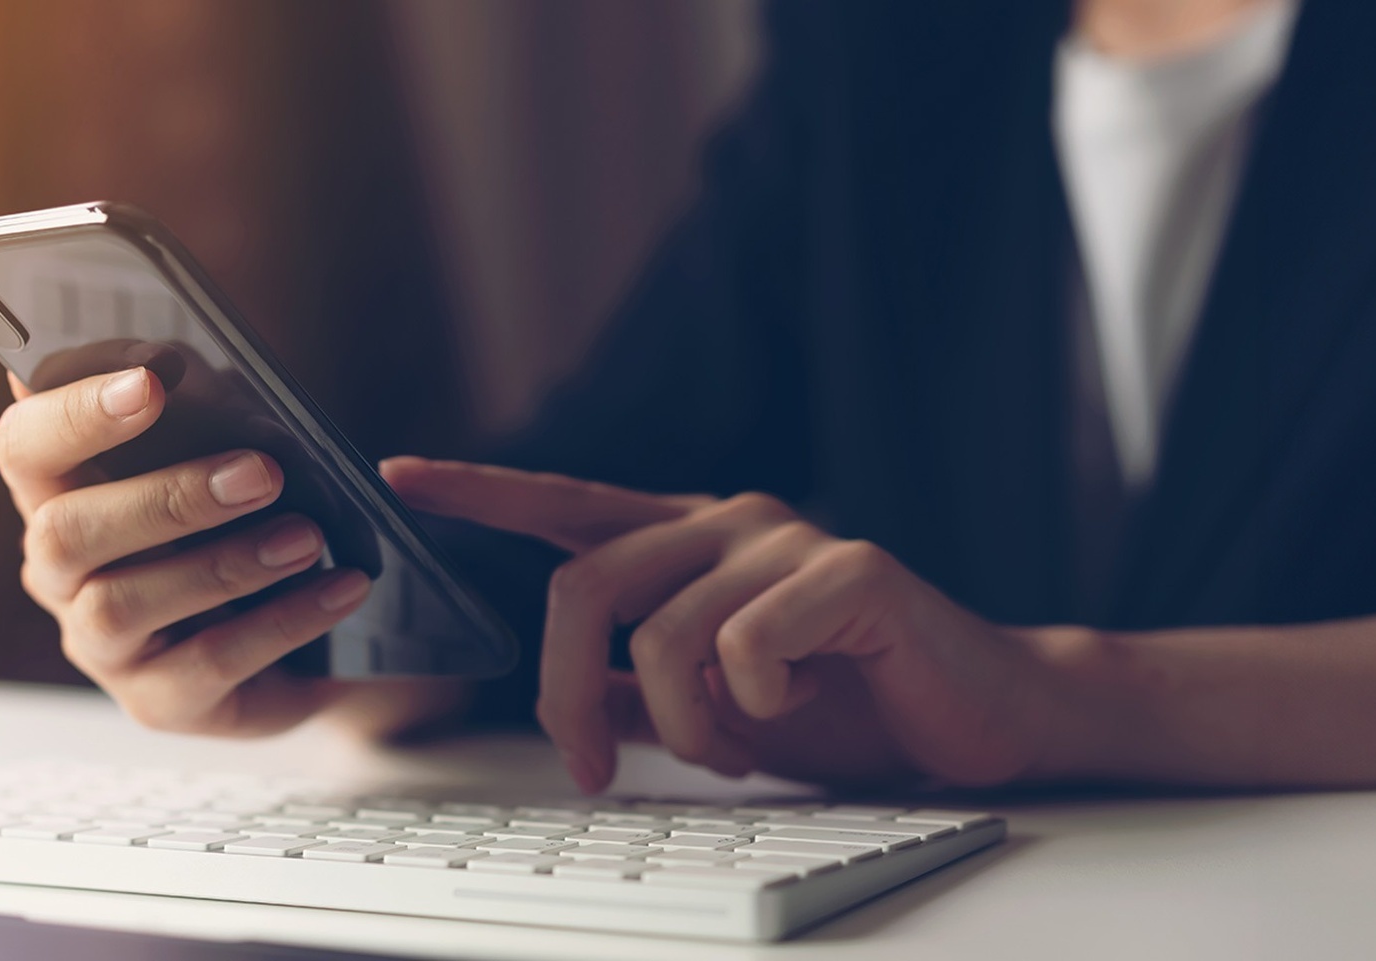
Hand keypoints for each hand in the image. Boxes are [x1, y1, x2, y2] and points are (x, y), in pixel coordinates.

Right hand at [0, 366, 376, 735]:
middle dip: (166, 497)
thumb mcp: (233, 453)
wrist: (311, 630)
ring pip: (125, 604)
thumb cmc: (250, 518)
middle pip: (66, 532)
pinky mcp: (158, 701)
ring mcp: (101, 645)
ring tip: (308, 536)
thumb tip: (184, 362)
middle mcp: (60, 572)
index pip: (24, 446)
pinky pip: (209, 662)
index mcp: (59, 492)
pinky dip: (284, 620)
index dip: (73, 413)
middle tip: (261, 472)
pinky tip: (341, 586)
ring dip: (225, 563)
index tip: (150, 381)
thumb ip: (206, 409)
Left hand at [381, 457, 1069, 791]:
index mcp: (688, 542)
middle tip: (595, 769)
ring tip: (737, 745)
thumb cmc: (848, 704)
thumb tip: (575, 696)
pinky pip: (747, 646)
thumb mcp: (718, 708)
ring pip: (662, 635)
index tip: (400, 477)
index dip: (481, 490)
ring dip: (686, 725)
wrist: (975, 716)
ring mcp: (787, 539)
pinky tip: (802, 704)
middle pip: (584, 588)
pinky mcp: (850, 570)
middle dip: (567, 694)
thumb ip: (642, 689)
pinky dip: (756, 708)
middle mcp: (727, 522)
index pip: (567, 504)